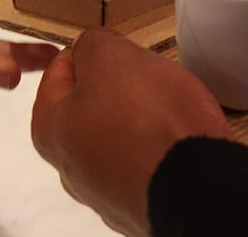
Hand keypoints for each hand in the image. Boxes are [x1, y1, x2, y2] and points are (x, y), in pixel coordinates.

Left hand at [31, 29, 231, 235]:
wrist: (197, 185)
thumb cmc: (148, 116)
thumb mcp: (112, 57)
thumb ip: (91, 44)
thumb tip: (88, 50)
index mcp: (50, 129)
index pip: (60, 70)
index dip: (90, 50)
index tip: (119, 47)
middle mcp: (69, 167)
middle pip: (90, 106)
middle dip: (117, 86)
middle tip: (147, 76)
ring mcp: (104, 191)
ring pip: (118, 134)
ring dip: (139, 117)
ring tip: (168, 108)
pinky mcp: (139, 203)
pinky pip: (145, 161)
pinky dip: (158, 146)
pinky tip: (177, 138)